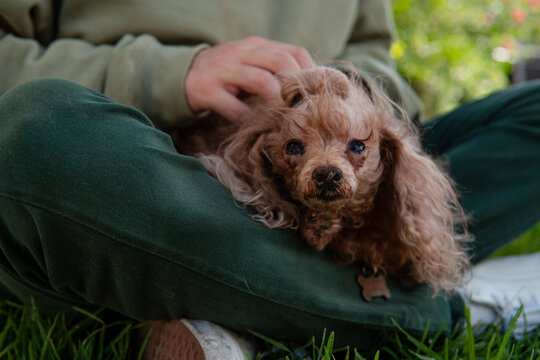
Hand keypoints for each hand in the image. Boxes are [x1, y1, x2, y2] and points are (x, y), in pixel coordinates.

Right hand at [185, 36, 313, 122]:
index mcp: (256, 46)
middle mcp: (241, 52)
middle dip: (297, 87)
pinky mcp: (206, 90)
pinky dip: (248, 118)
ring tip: (284, 118)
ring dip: (276, 101)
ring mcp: (222, 70)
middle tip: (304, 110)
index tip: (317, 96)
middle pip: (280, 61)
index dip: (310, 74)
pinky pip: (232, 106)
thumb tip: (309, 94)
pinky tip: (256, 126)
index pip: (293, 52)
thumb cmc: (228, 75)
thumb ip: (275, 72)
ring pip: (259, 80)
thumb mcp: (252, 64)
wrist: (184, 76)